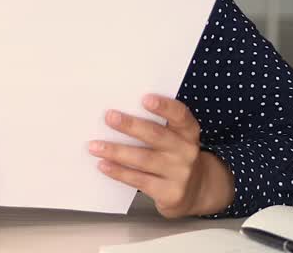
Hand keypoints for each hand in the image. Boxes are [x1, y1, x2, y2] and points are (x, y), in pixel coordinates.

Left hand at [89, 94, 233, 217]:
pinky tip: (104, 164)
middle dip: (131, 126)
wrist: (197, 191)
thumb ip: (157, 127)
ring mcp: (180, 174)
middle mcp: (187, 152)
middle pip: (157, 136)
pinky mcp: (169, 193)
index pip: (180, 116)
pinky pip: (139, 180)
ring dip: (116, 151)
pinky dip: (119, 172)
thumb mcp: (176, 139)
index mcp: (189, 132)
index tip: (145, 99)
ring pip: (143, 159)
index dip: (165, 107)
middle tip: (110, 117)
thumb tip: (120, 115)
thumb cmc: (176, 157)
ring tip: (95, 146)